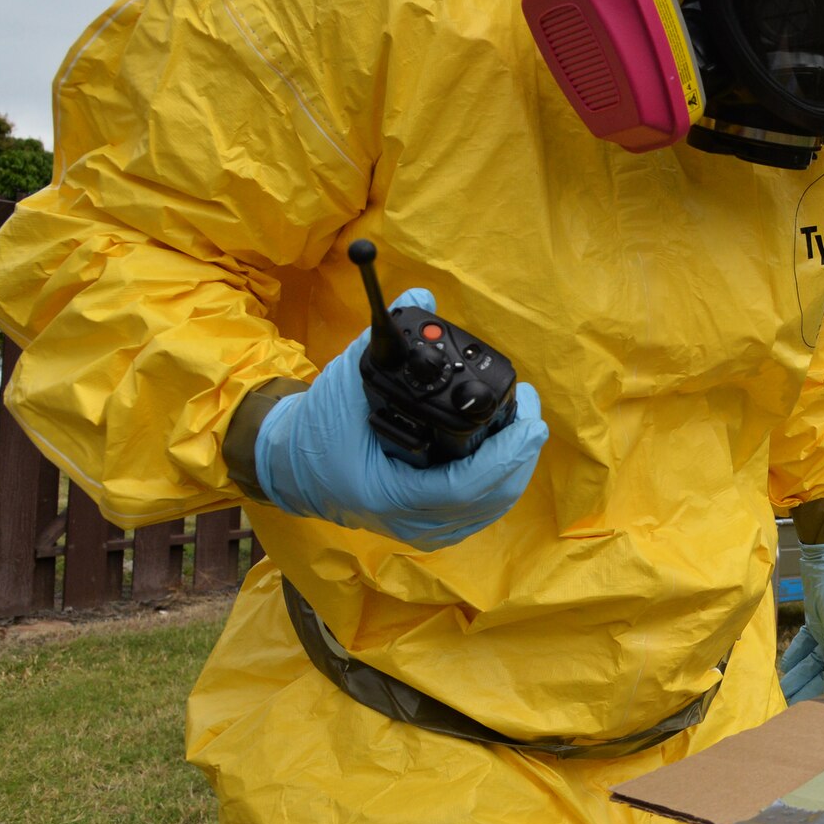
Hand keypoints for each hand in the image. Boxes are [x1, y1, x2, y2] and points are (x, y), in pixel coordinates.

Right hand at [255, 288, 547, 550]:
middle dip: (521, 453)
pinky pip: (478, 511)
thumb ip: (384, 337)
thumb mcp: (348, 377)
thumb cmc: (321, 422)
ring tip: (525, 425)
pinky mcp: (428, 525)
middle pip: (490, 498)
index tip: (531, 422)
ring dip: (516, 466)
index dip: (506, 455)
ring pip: (489, 507)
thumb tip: (422, 295)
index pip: (465, 485)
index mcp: (388, 492)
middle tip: (531, 412)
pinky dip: (500, 482)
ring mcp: (420, 528)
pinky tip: (510, 454)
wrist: (291, 464)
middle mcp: (409, 519)